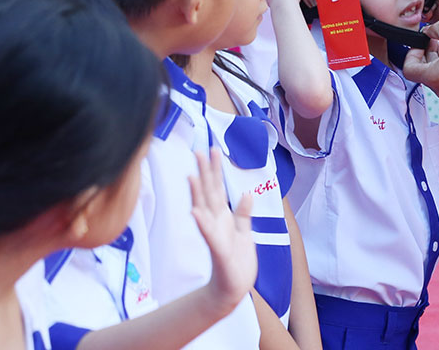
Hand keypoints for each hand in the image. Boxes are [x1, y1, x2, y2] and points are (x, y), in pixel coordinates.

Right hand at [188, 151, 256, 306]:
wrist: (233, 289)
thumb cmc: (237, 261)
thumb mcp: (244, 232)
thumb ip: (243, 213)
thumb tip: (246, 192)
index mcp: (223, 217)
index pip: (217, 188)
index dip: (215, 169)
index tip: (212, 149)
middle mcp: (215, 223)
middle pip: (208, 193)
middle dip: (204, 173)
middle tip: (198, 151)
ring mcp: (215, 236)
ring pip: (205, 211)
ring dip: (198, 194)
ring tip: (192, 176)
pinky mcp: (219, 251)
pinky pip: (210, 236)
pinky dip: (203, 224)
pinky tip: (195, 213)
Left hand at [400, 21, 438, 98]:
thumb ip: (435, 29)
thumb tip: (428, 30)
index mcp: (433, 78)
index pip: (408, 68)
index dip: (411, 52)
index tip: (421, 42)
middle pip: (421, 70)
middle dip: (425, 52)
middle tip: (433, 39)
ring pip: (434, 72)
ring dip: (436, 56)